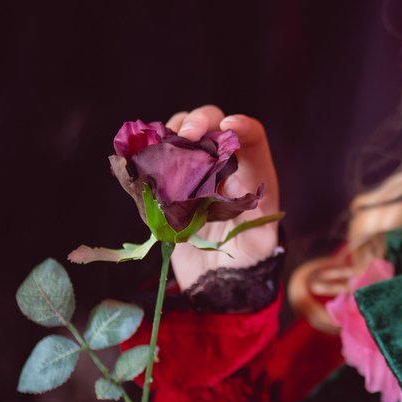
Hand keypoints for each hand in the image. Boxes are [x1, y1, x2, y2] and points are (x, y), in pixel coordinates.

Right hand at [164, 105, 281, 290]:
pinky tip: (141, 155)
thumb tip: (231, 188)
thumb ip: (252, 215)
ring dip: (172, 130)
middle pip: (213, 123)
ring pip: (183, 133)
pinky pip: (157, 158)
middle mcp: (224, 165)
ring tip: (164, 143)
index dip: (242, 126)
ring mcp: (195, 172)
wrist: (221, 280)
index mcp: (253, 174)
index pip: (252, 137)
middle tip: (186, 135)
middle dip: (199, 120)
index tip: (229, 126)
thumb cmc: (248, 259)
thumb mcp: (260, 240)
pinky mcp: (170, 184)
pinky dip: (147, 151)